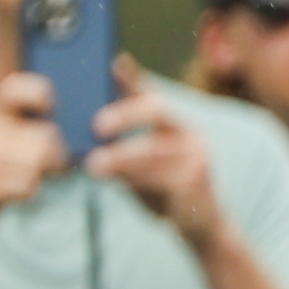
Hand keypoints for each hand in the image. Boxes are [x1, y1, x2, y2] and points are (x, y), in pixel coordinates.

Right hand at [0, 72, 71, 229]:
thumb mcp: (8, 143)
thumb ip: (35, 131)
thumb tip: (77, 135)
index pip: (14, 88)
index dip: (37, 91)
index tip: (50, 107)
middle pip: (46, 137)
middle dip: (60, 156)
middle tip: (56, 166)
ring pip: (41, 162)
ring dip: (47, 176)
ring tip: (36, 179)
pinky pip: (30, 186)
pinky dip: (33, 194)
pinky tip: (22, 193)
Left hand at [85, 65, 224, 245]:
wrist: (201, 226)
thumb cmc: (164, 193)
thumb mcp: (141, 167)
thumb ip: (122, 150)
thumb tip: (87, 139)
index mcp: (174, 125)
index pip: (149, 94)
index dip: (131, 76)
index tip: (113, 61)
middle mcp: (189, 132)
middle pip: (156, 108)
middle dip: (125, 114)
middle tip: (98, 126)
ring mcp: (196, 155)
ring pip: (152, 148)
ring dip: (120, 156)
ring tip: (94, 165)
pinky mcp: (196, 180)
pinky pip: (159, 175)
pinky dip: (131, 177)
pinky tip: (113, 180)